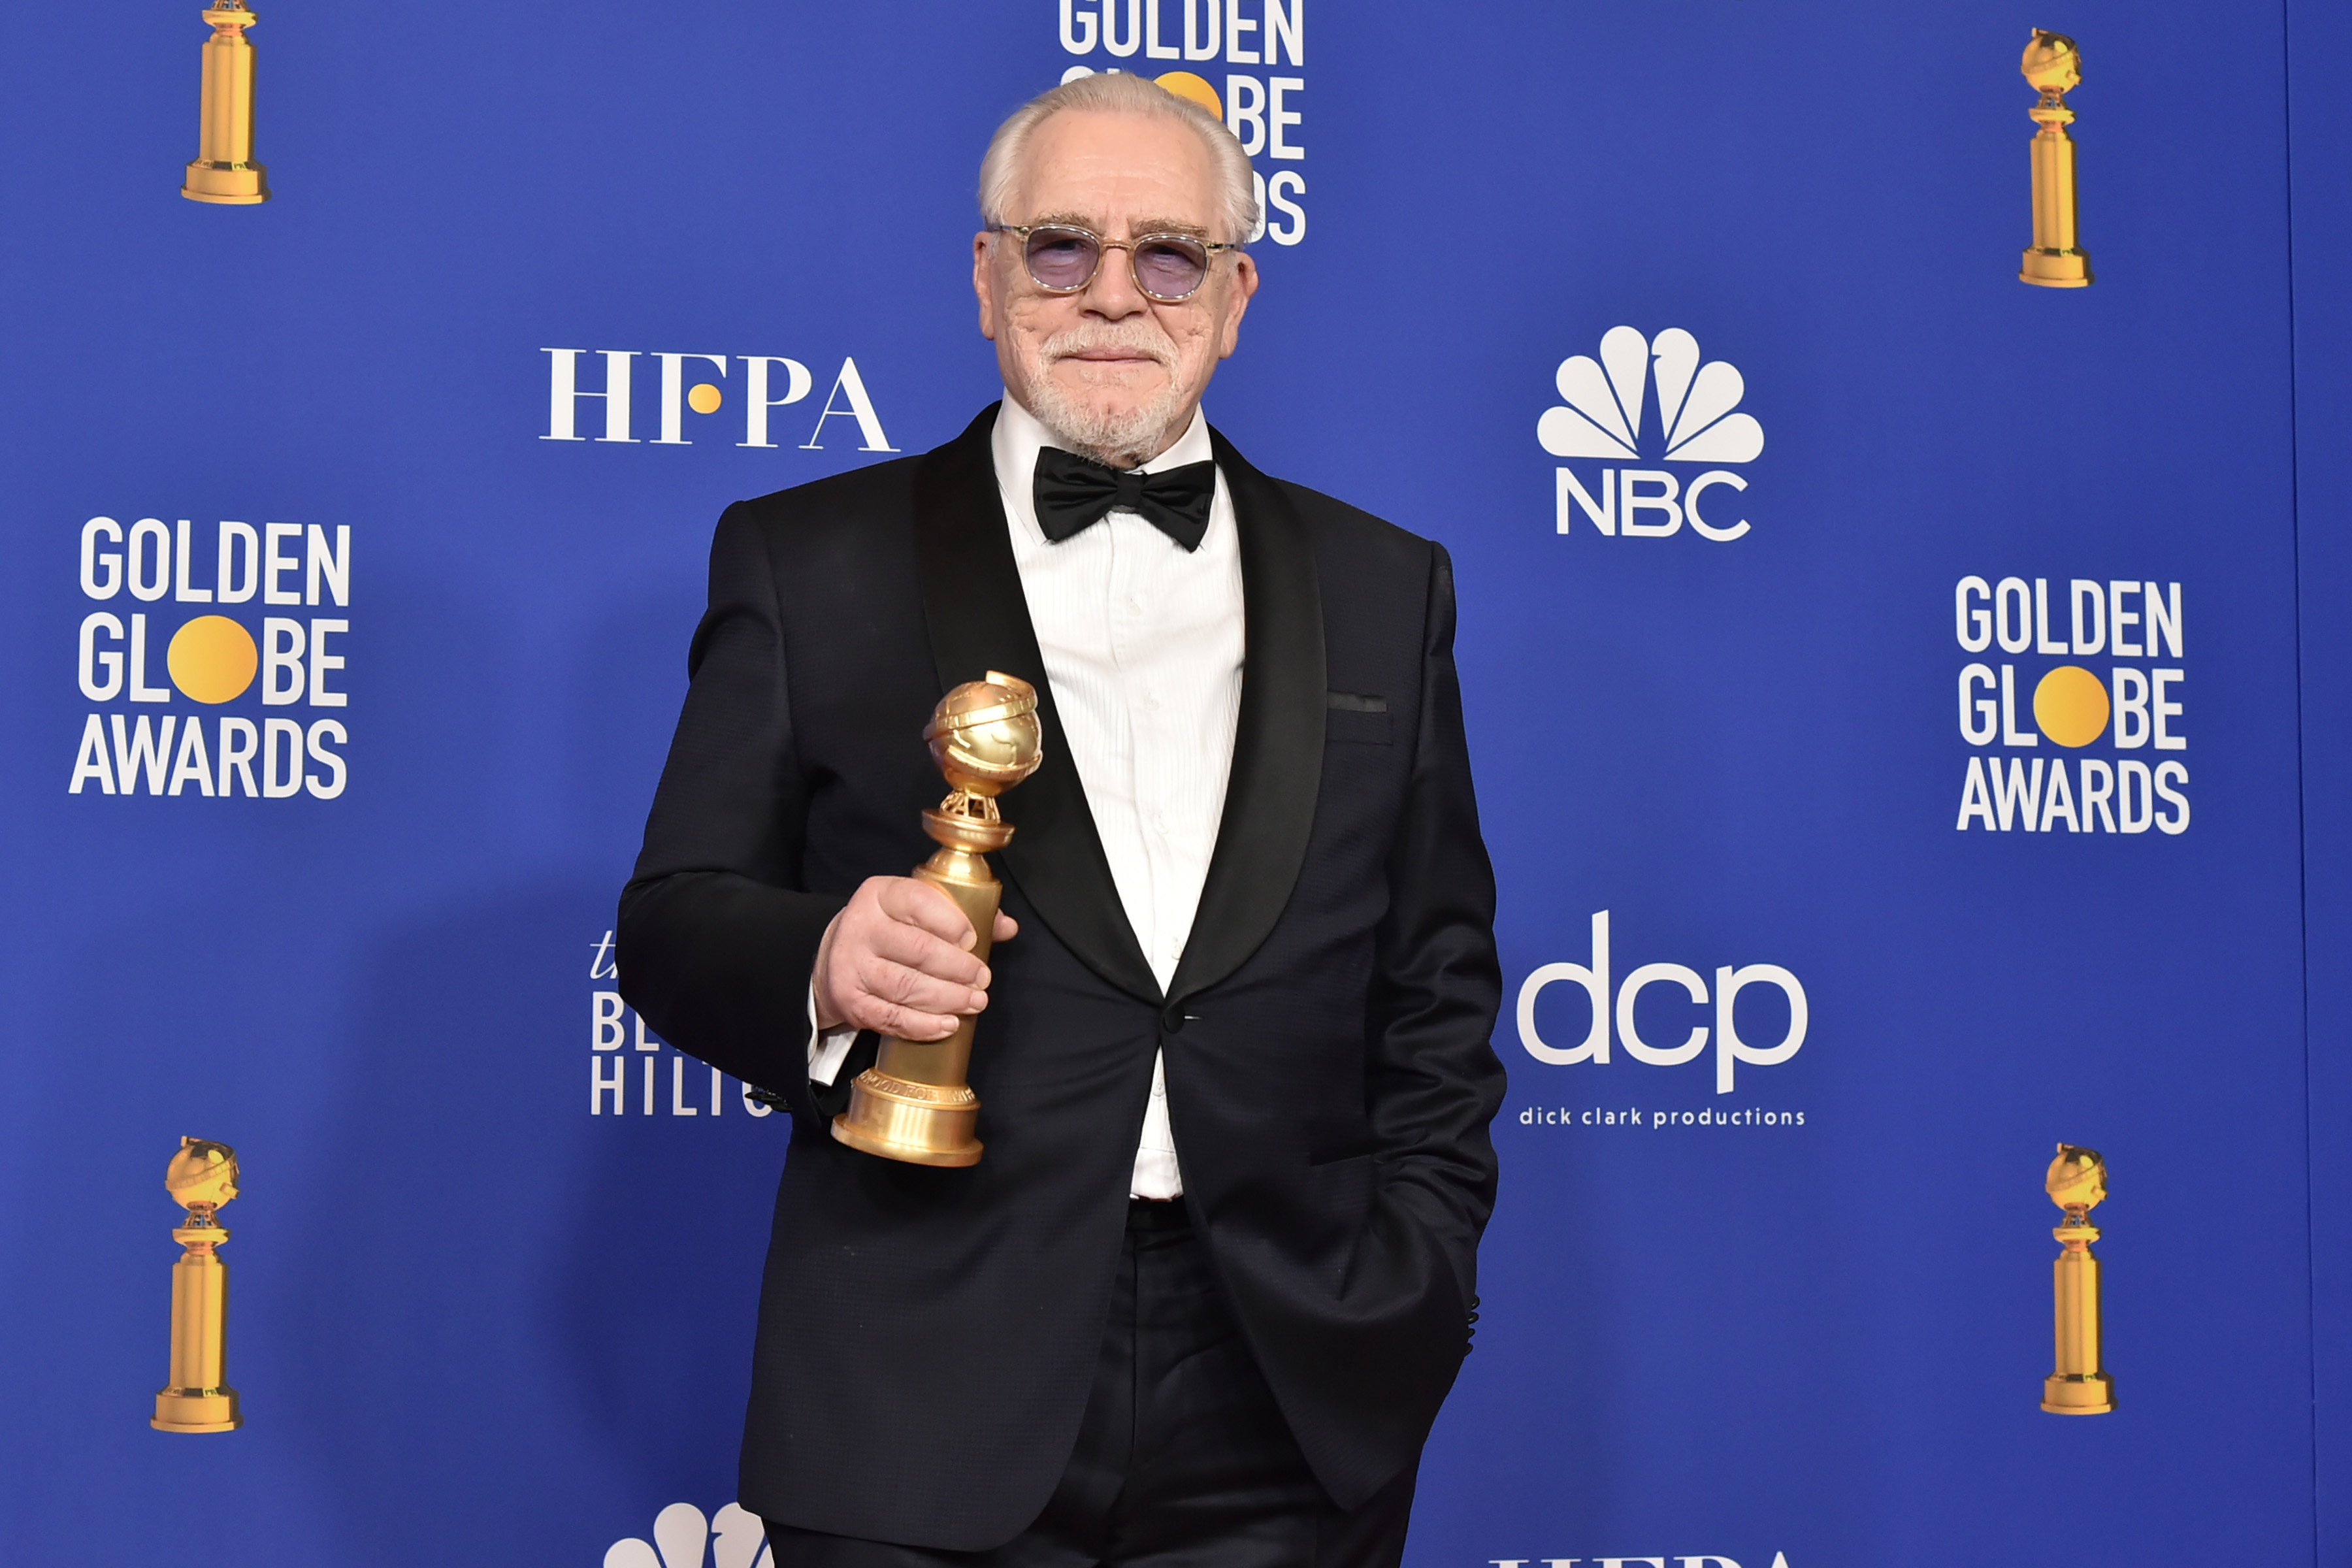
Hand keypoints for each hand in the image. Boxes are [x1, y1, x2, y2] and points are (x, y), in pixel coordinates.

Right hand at [812, 876, 1019, 1040]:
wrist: (837, 956)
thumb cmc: (891, 930)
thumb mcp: (918, 909)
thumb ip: (963, 914)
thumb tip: (1007, 926)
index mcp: (880, 894)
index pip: (918, 901)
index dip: (951, 922)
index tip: (973, 941)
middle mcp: (861, 926)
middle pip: (918, 949)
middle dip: (958, 968)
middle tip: (983, 979)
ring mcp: (851, 965)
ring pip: (907, 986)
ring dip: (948, 998)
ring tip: (975, 1002)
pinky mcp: (849, 1000)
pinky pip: (891, 1017)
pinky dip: (923, 1026)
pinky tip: (948, 1025)